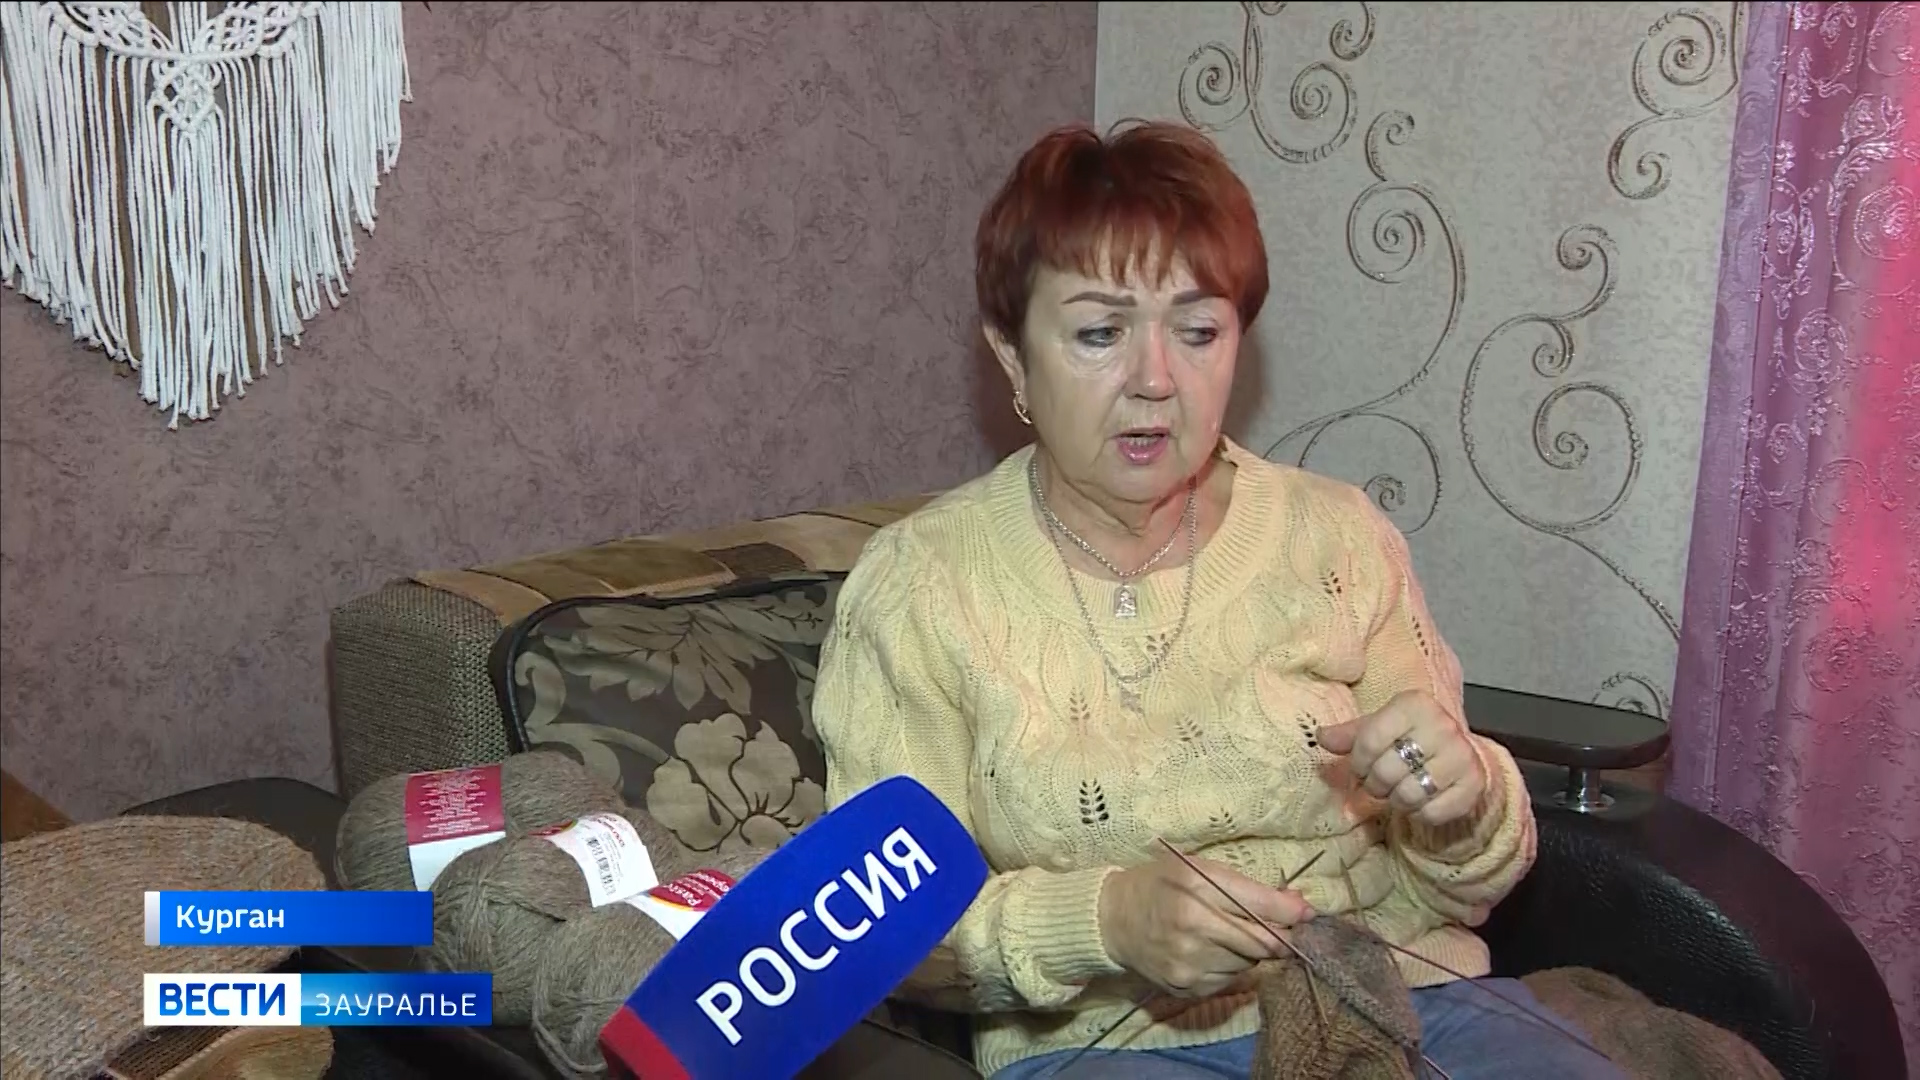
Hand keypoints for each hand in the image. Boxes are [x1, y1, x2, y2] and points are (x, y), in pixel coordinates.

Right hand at [1097, 847, 1313, 998]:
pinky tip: (1210, 951)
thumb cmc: (1161, 884)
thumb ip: (1250, 888)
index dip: (1292, 913)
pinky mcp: (1187, 987)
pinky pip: (1230, 980)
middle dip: (1277, 934)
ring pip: (1250, 963)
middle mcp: (1194, 929)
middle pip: (1264, 943)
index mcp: (1197, 889)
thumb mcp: (1200, 870)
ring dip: (1250, 950)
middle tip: (1274, 926)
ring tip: (1225, 933)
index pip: (1263, 908)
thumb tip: (1300, 907)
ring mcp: (1190, 963)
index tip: (1307, 914)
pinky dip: (1230, 966)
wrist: (1113, 919)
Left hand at [1318, 689, 1486, 826]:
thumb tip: (1321, 736)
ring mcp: (1462, 755)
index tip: (1360, 768)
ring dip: (1396, 801)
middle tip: (1378, 785)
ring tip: (1398, 793)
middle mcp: (1443, 725)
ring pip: (1408, 795)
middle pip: (1387, 770)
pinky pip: (1431, 812)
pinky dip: (1419, 814)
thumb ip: (1349, 734)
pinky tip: (1420, 801)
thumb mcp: (1379, 728)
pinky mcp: (1473, 785)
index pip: (1369, 739)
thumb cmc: (1411, 739)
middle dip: (1375, 785)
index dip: (1358, 761)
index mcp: (1415, 705)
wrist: (1461, 755)